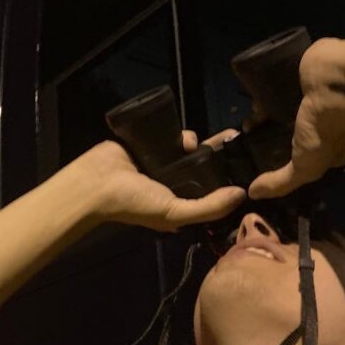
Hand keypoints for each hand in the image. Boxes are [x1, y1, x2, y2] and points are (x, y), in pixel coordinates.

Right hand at [74, 129, 246, 232]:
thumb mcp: (175, 211)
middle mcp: (172, 183)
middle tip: (236, 143)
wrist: (96, 183)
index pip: (209, 191)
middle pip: (201, 167)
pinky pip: (170, 135)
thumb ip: (209, 206)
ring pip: (187, 149)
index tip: (248, 170)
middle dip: (216, 158)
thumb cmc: (135, 203)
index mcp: (179, 203)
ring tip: (202, 140)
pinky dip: (177, 133)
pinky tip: (182, 133)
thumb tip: (242, 194)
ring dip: (195, 143)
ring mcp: (160, 163)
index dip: (227, 182)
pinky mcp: (148, 144)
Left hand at [248, 38, 344, 199]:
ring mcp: (322, 93)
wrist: (337, 80)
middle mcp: (333, 115)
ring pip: (288, 107)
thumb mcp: (307, 167)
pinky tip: (254, 99)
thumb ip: (282, 182)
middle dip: (273, 134)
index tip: (262, 159)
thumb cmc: (329, 129)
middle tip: (250, 138)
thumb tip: (254, 193)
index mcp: (343, 138)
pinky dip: (268, 93)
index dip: (288, 155)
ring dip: (268, 113)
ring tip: (249, 119)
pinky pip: (283, 86)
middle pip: (297, 128)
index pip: (312, 151)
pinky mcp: (309, 73)